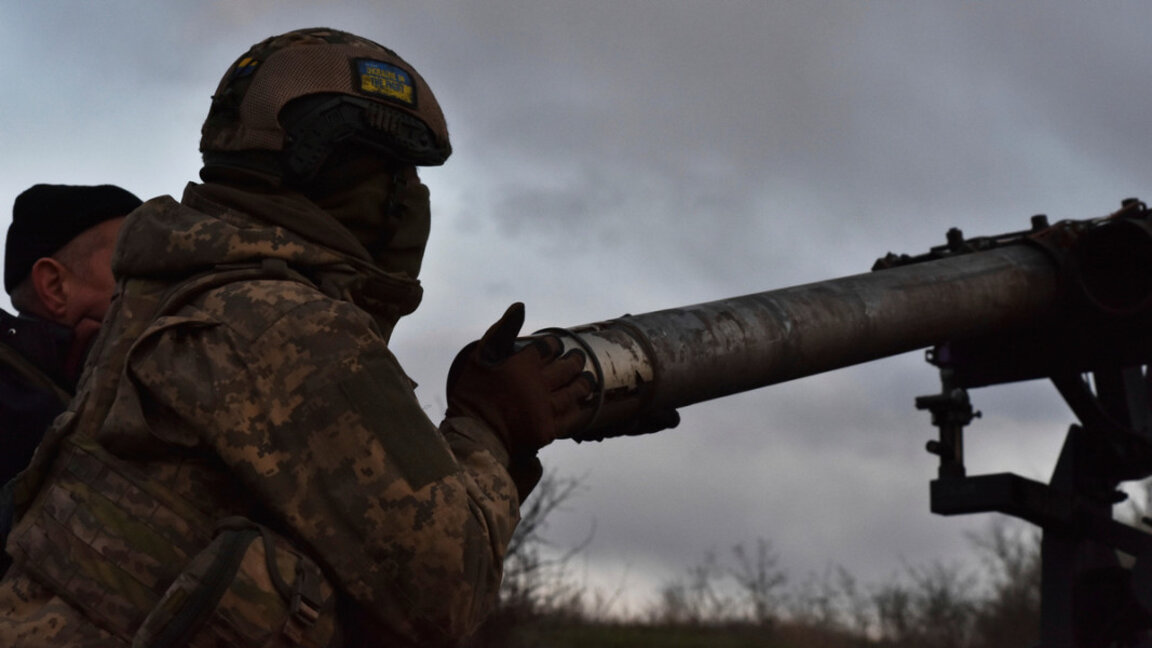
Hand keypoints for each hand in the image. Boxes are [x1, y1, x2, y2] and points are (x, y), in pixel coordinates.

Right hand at [446, 303, 594, 454]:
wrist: (473, 436)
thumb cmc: (472, 395)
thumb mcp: (480, 358)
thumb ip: (501, 331)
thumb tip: (520, 306)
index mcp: (524, 364)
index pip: (548, 347)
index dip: (554, 344)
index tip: (555, 345)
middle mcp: (539, 384)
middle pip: (566, 368)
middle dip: (573, 360)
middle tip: (577, 357)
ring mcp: (546, 408)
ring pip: (573, 391)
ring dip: (582, 382)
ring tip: (586, 378)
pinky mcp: (548, 430)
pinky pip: (571, 417)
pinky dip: (578, 408)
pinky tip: (580, 404)